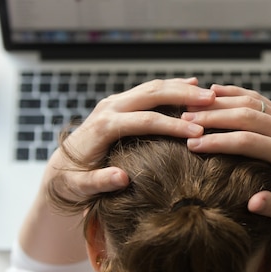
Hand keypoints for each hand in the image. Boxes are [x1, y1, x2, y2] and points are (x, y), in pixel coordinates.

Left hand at [46, 78, 215, 199]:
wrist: (59, 167)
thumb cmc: (71, 181)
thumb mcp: (80, 187)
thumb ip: (98, 182)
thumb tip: (122, 178)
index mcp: (103, 127)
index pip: (144, 121)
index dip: (172, 125)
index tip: (198, 132)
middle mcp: (109, 108)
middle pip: (152, 94)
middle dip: (183, 96)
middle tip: (211, 101)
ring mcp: (115, 102)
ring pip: (153, 87)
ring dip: (181, 88)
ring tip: (209, 94)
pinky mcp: (120, 103)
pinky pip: (150, 90)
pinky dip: (172, 86)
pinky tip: (192, 84)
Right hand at [182, 84, 270, 225]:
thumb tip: (253, 203)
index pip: (248, 141)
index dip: (218, 141)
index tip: (193, 144)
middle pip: (246, 115)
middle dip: (213, 117)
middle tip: (183, 120)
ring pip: (250, 101)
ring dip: (219, 102)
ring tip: (190, 107)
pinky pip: (257, 98)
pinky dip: (234, 93)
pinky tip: (212, 92)